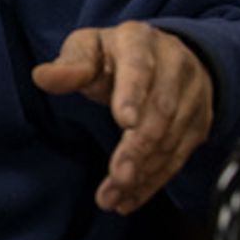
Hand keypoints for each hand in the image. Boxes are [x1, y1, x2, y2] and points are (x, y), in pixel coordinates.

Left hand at [32, 21, 212, 214]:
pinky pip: (178, 156)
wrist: (160, 55)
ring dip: (144, 171)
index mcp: (139, 41)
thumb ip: (69, 66)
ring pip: (171, 138)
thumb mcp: (86, 49)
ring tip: (114, 195)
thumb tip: (42, 76)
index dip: (133, 94)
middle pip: (161, 109)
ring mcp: (191, 95)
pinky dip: (154, 181)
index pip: (139, 67)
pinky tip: (130, 198)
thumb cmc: (111, 54)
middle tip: (118, 176)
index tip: (125, 122)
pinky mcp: (197, 123)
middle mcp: (173, 65)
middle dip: (139, 147)